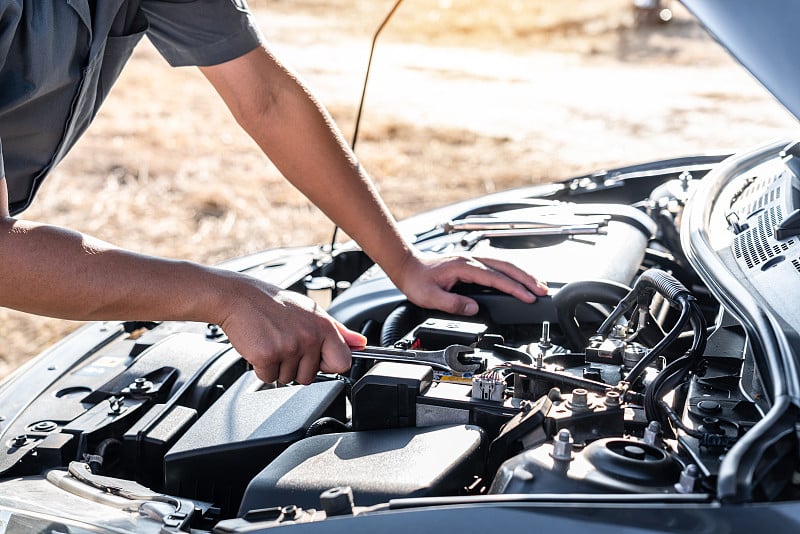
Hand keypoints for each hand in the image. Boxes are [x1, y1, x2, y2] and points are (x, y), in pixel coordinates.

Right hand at [217, 274, 365, 384]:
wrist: (239, 297)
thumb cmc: (274, 304)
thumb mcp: (312, 312)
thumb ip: (339, 331)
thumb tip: (360, 343)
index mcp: (324, 327)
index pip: (343, 363)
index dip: (328, 364)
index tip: (317, 358)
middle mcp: (309, 337)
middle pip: (311, 376)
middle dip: (297, 366)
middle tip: (285, 344)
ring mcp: (289, 348)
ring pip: (289, 379)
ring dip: (278, 367)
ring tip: (272, 342)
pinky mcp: (267, 356)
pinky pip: (268, 378)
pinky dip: (262, 368)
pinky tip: (260, 347)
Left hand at [393, 253, 547, 315]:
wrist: (407, 266)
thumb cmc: (417, 280)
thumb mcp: (431, 297)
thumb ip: (453, 303)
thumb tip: (474, 309)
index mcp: (463, 267)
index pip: (496, 278)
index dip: (514, 288)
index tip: (528, 297)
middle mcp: (471, 260)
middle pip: (506, 266)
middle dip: (527, 278)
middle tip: (543, 290)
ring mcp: (472, 259)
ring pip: (504, 264)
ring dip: (522, 274)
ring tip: (537, 285)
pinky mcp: (472, 263)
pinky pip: (497, 265)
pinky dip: (511, 272)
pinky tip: (518, 279)